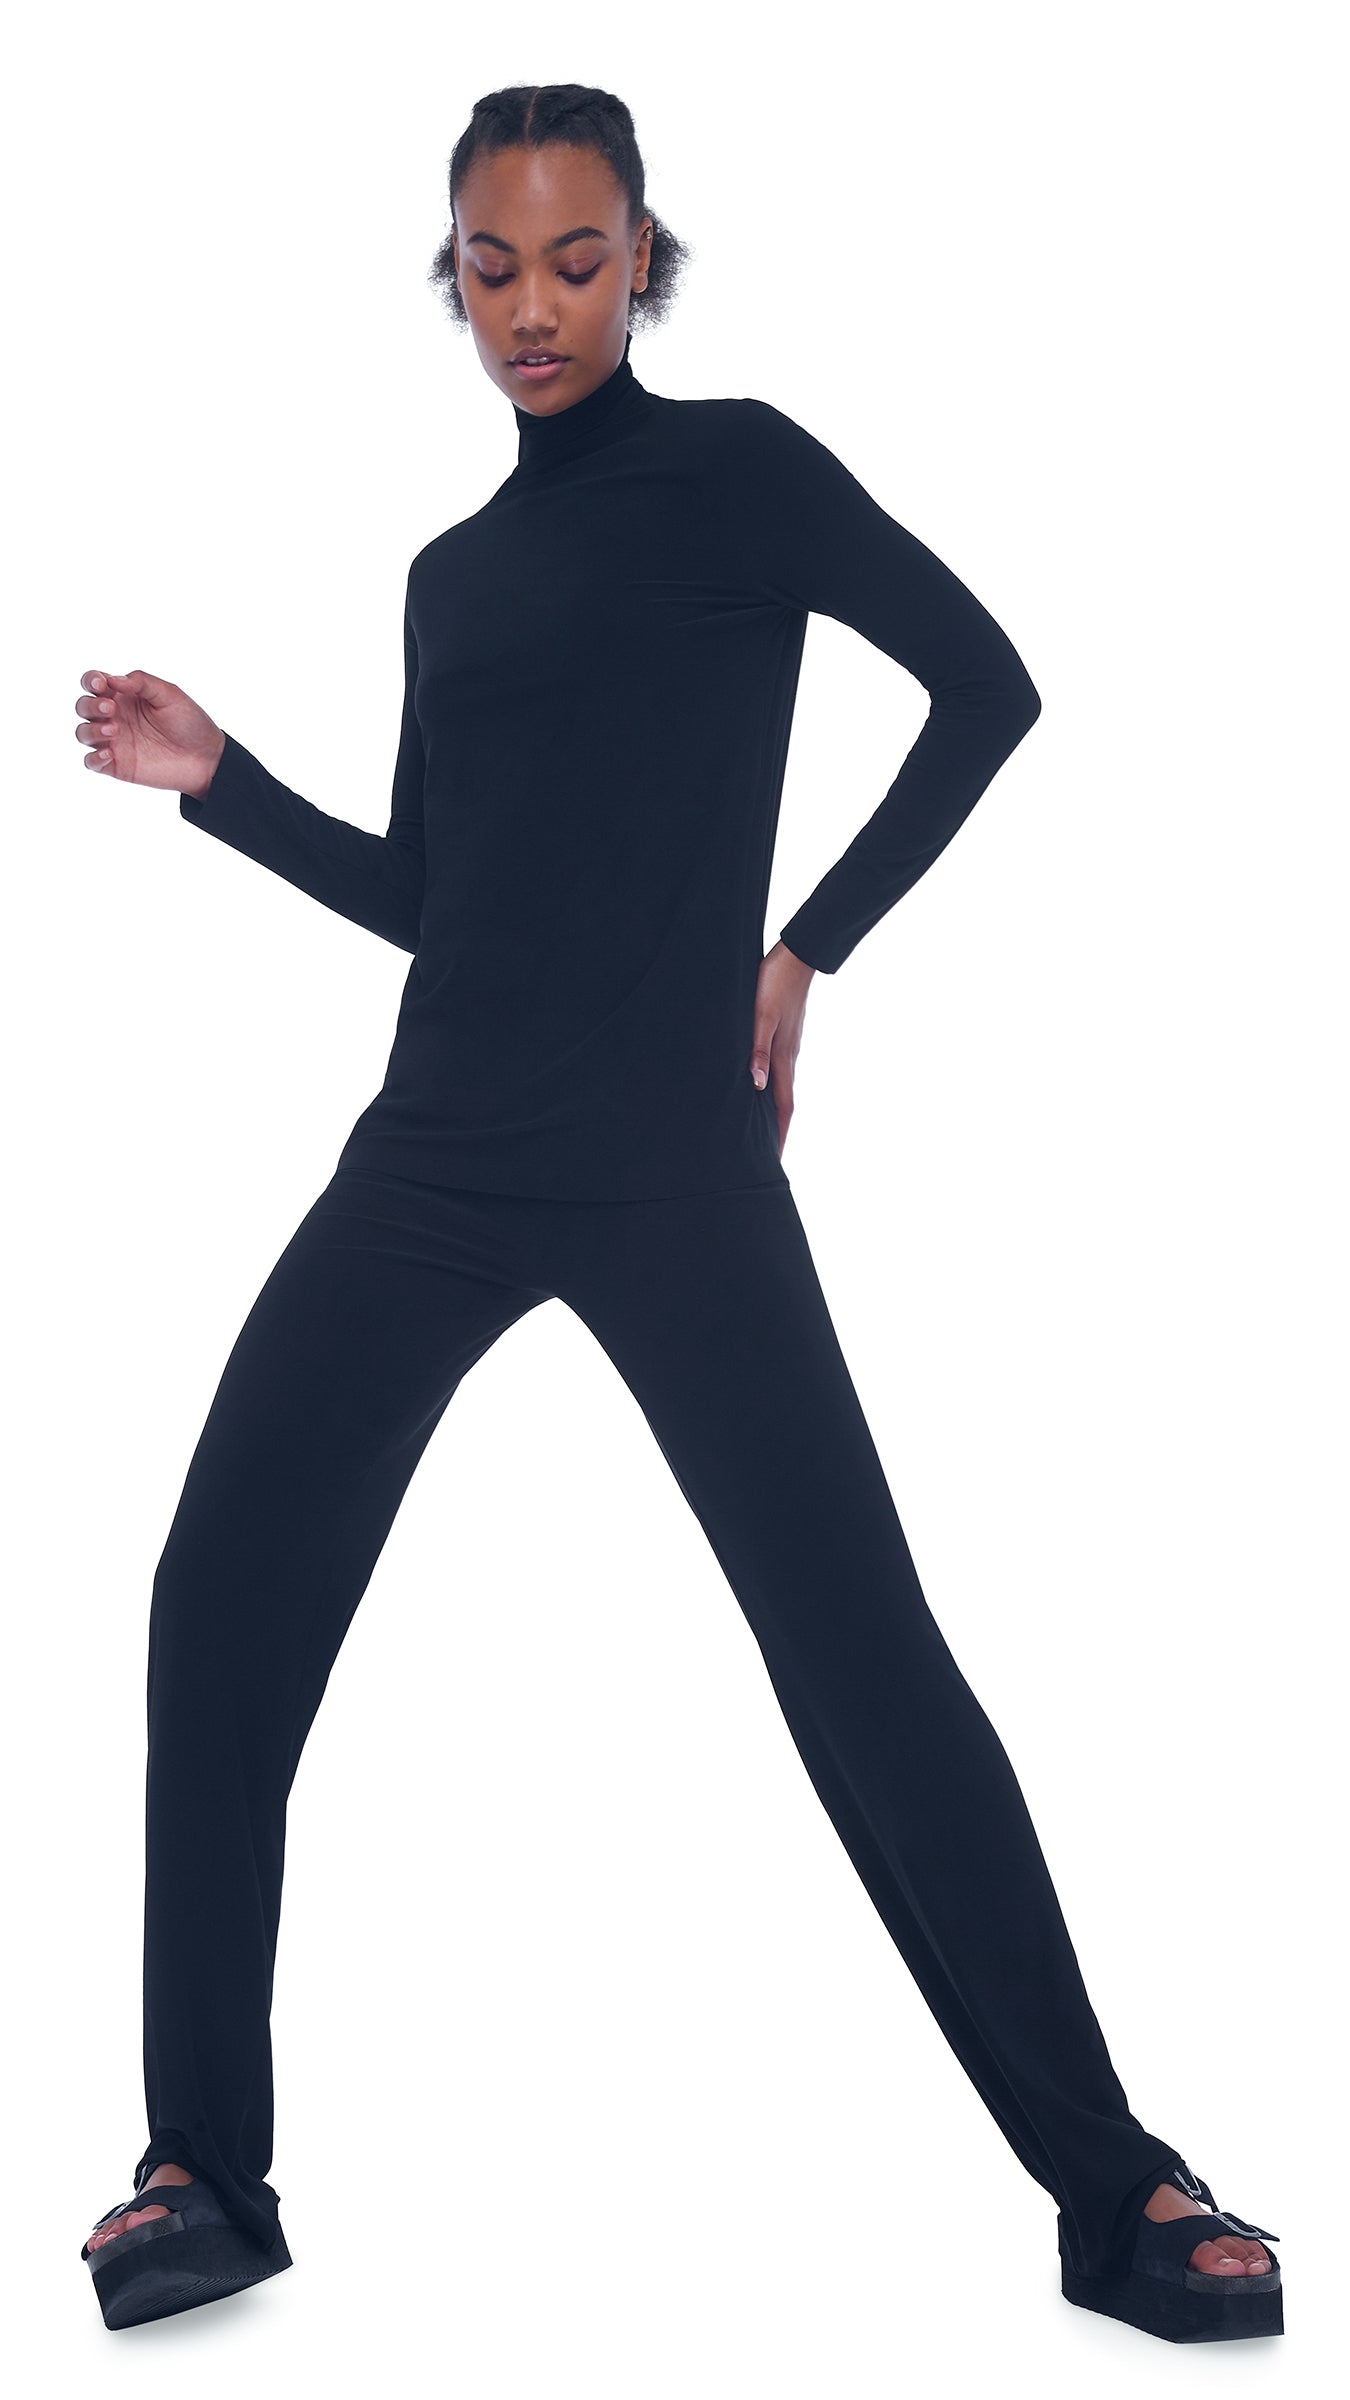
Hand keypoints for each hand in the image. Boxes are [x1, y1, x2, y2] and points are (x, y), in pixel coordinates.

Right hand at [75, 668, 225, 797]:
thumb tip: (114, 679)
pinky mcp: (117, 765)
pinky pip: (91, 762)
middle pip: (83, 707)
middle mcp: (115, 717)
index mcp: (124, 695)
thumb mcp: (170, 694)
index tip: (102, 684)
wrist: (206, 758)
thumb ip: (142, 682)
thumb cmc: (190, 723)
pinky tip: (108, 753)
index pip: (94, 682)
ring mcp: (114, 742)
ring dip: (91, 729)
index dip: (91, 680)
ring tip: (113, 729)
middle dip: (90, 705)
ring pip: (83, 733)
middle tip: (111, 708)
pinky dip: (93, 757)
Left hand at [749, 939, 816, 1157]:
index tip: (774, 1162)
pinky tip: (759, 1087)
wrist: (797, 956)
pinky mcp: (784, 1036)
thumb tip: (757, 1086)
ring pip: (780, 1088)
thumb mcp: (760, 1017)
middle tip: (766, 1156)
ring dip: (774, 1112)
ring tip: (761, 1130)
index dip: (779, 1136)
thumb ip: (757, 1051)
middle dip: (777, 1132)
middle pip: (784, 1104)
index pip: (783, 1108)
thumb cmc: (775, 983)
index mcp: (784, 1059)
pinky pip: (778, 1071)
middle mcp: (789, 1058)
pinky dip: (770, 1089)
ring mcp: (788, 1047)